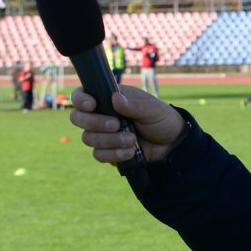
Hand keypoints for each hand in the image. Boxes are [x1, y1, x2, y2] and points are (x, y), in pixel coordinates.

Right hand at [67, 85, 184, 164]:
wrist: (171, 143)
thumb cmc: (161, 119)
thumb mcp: (152, 109)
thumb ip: (134, 105)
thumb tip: (115, 99)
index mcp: (109, 98)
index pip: (82, 95)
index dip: (80, 100)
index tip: (92, 105)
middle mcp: (101, 115)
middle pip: (78, 118)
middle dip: (95, 123)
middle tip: (116, 125)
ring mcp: (103, 134)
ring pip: (88, 138)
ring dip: (109, 140)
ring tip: (132, 140)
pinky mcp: (108, 151)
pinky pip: (99, 154)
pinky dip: (114, 154)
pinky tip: (130, 152)